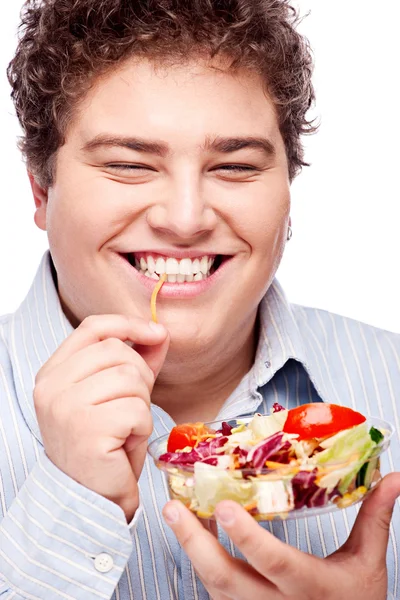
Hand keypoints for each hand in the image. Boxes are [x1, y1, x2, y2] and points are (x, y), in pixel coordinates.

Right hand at [34, 314, 168, 520]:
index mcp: (53, 372)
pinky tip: (125, 444)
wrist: (91, 497)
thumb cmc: (105, 443)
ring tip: (126, 429)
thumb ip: (135, 360)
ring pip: (131, 378)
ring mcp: (65, 407)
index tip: (156, 333)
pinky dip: (142, 428)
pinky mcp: (86, 429)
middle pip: (118, 351)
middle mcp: (51, 386)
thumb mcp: (117, 393)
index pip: (93, 327)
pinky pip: (137, 410)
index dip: (129, 324)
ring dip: (142, 405)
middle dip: (141, 377)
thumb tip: (160, 332)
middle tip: (132, 409)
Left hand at [163, 473, 399, 599]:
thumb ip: (376, 518)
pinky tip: (196, 529)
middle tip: (172, 509)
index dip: (247, 538)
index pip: (275, 563)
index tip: (223, 507)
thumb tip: (396, 478)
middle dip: (194, 543)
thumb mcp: (368, 563)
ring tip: (174, 512)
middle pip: (226, 579)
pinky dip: (202, 558)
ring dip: (191, 547)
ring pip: (214, 586)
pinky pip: (215, 590)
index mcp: (312, 587)